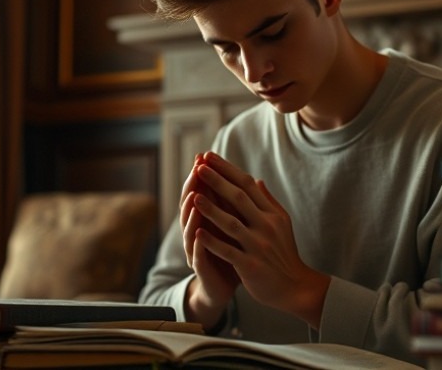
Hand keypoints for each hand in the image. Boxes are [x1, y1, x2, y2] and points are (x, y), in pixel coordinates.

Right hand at [179, 155, 239, 328]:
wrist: (227, 285)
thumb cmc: (233, 251)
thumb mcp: (239, 225)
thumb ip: (239, 205)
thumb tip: (251, 178)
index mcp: (208, 219)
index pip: (203, 192)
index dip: (204, 175)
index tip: (206, 155)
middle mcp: (197, 231)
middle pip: (191, 205)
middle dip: (193, 186)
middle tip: (196, 169)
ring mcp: (197, 249)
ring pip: (191, 228)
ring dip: (192, 213)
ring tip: (194, 197)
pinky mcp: (201, 268)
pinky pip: (198, 254)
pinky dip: (199, 243)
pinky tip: (200, 234)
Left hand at [192, 152, 330, 328]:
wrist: (295, 287)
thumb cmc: (284, 253)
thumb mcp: (282, 224)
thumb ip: (268, 202)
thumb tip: (257, 180)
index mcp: (272, 214)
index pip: (247, 185)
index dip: (227, 170)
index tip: (210, 157)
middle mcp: (266, 226)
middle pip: (239, 198)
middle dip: (217, 181)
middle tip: (199, 166)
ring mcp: (258, 246)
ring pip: (231, 223)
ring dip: (211, 209)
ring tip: (194, 196)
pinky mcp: (250, 265)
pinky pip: (228, 251)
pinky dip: (213, 242)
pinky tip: (198, 233)